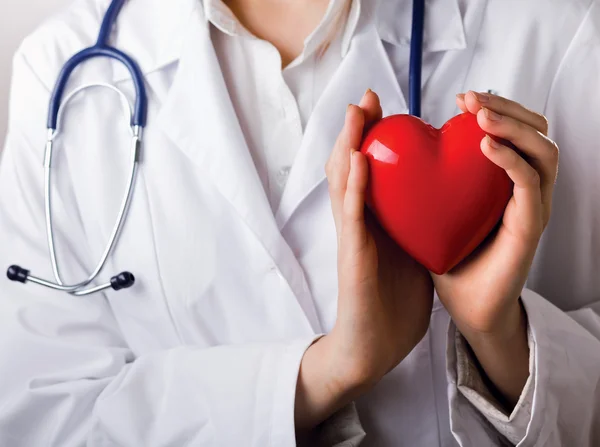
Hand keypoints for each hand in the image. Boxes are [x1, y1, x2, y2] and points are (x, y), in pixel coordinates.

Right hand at [295, 90, 433, 430]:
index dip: (372, 138)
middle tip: (366, 97)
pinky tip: (357, 160)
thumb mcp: (412, 255)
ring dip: (347, 146)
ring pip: (342, 184)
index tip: (384, 108)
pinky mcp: (352, 258)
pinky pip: (351, 217)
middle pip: (348, 167)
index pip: (368, 171)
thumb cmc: (394, 305)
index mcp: (374, 222)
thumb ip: (416, 227)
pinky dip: (353, 186)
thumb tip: (439, 203)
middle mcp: (357, 224)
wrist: (373, 348)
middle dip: (356, 130)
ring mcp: (351, 239)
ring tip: (356, 113)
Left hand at [433, 91, 558, 405]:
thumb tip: (393, 145)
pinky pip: (528, 184)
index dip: (493, 108)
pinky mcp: (529, 228)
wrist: (463, 306)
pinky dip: (510, 160)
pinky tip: (485, 146)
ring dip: (513, 125)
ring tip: (481, 114)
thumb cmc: (447, 255)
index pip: (512, 131)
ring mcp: (530, 207)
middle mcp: (522, 190)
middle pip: (535, 131)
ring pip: (542, 150)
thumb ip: (424, 176)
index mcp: (501, 182)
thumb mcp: (431, 206)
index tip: (461, 98)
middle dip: (506, 107)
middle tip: (471, 99)